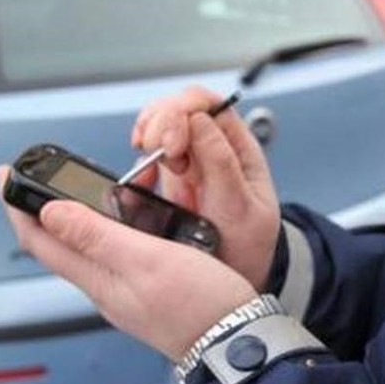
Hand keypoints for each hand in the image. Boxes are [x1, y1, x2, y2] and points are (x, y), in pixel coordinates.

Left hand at [0, 167, 256, 361]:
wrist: (238, 342)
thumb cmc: (199, 306)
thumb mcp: (145, 259)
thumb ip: (95, 235)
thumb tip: (49, 213)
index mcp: (97, 278)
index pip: (39, 240)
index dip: (17, 205)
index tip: (5, 173)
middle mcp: (103, 286)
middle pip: (56, 243)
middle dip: (38, 208)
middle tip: (34, 177)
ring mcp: (123, 290)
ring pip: (83, 247)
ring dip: (70, 217)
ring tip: (69, 190)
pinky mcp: (144, 290)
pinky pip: (111, 253)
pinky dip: (104, 228)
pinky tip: (119, 217)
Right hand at [131, 86, 279, 290]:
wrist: (234, 280)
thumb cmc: (248, 247)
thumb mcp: (242, 208)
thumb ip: (222, 164)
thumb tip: (199, 120)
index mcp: (237, 148)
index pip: (208, 104)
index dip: (183, 111)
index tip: (171, 144)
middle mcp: (210, 149)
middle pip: (177, 109)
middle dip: (159, 123)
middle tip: (154, 152)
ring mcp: (187, 165)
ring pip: (158, 128)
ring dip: (146, 138)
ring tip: (147, 162)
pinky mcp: (168, 183)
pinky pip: (146, 160)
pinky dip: (136, 164)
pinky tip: (140, 179)